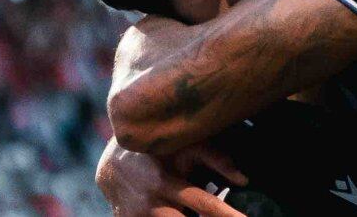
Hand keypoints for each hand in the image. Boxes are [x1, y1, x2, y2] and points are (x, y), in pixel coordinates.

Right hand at [96, 137, 247, 216]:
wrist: (111, 164)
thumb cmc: (156, 151)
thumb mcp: (184, 146)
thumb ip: (216, 158)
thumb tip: (244, 179)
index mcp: (165, 181)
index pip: (204, 204)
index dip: (227, 214)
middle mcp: (150, 202)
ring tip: (193, 209)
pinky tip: (179, 211)